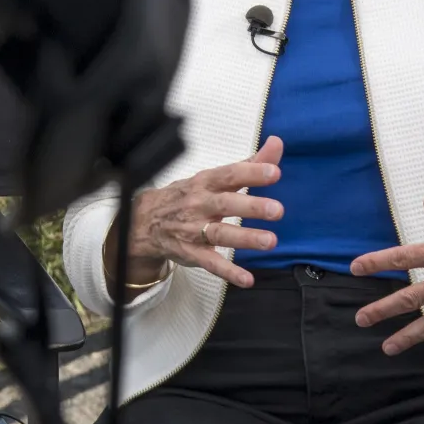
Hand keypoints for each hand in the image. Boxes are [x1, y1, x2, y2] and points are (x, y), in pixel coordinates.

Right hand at [107, 138, 284, 293]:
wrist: (145, 221)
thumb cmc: (189, 196)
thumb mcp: (213, 177)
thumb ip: (248, 164)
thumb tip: (277, 143)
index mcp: (206, 182)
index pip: (230, 174)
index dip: (251, 172)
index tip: (274, 172)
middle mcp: (199, 204)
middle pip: (225, 203)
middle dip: (251, 206)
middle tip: (278, 210)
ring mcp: (194, 230)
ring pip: (219, 234)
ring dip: (244, 238)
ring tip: (270, 241)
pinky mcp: (191, 253)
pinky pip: (210, 263)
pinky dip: (228, 272)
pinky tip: (247, 279)